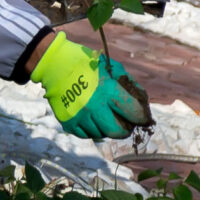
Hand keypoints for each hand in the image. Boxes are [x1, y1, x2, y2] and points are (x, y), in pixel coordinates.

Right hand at [31, 37, 147, 137]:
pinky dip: (93, 129)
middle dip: (125, 129)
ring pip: (102, 134)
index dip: (142, 117)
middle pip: (117, 132)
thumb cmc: (88, 65)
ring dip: (107, 128)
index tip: (143, 118)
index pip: (133, 112)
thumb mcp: (112, 67)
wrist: (55, 66)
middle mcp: (93, 106)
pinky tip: (92, 118)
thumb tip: (142, 103)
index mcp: (107, 90)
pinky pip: (87, 135)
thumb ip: (129, 85)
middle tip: (126, 124)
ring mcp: (79, 117)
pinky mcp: (68, 123)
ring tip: (105, 116)